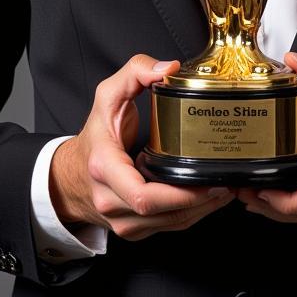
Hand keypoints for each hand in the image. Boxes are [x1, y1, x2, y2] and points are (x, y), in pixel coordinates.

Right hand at [48, 55, 233, 239]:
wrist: (70, 176)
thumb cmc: (95, 136)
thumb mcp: (108, 95)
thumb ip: (136, 71)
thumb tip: (167, 68)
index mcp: (105, 169)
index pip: (142, 196)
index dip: (179, 194)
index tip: (206, 180)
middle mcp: (111, 201)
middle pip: (163, 213)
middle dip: (200, 202)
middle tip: (225, 183)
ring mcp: (122, 221)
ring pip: (169, 224)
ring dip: (201, 211)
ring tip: (223, 190)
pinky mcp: (133, 229)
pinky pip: (167, 227)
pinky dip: (190, 215)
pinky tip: (207, 199)